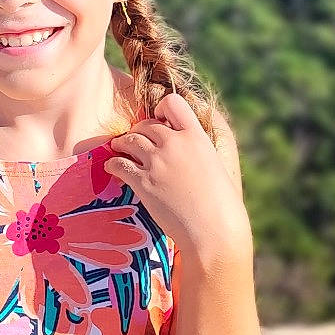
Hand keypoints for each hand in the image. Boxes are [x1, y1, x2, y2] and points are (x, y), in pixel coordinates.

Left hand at [103, 93, 251, 261]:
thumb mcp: (215, 166)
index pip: (173, 103)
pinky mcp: (143, 182)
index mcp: (196, 136)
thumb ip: (197, 151)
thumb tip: (186, 151)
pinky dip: (113, 164)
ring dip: (122, 143)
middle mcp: (175, 144)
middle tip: (135, 139)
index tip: (159, 119)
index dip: (162, 108)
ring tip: (119, 148)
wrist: (215, 231)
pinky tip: (113, 168)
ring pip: (129, 140)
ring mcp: (157, 162)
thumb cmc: (221, 204)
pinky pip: (119, 164)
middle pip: (146, 124)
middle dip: (139, 130)